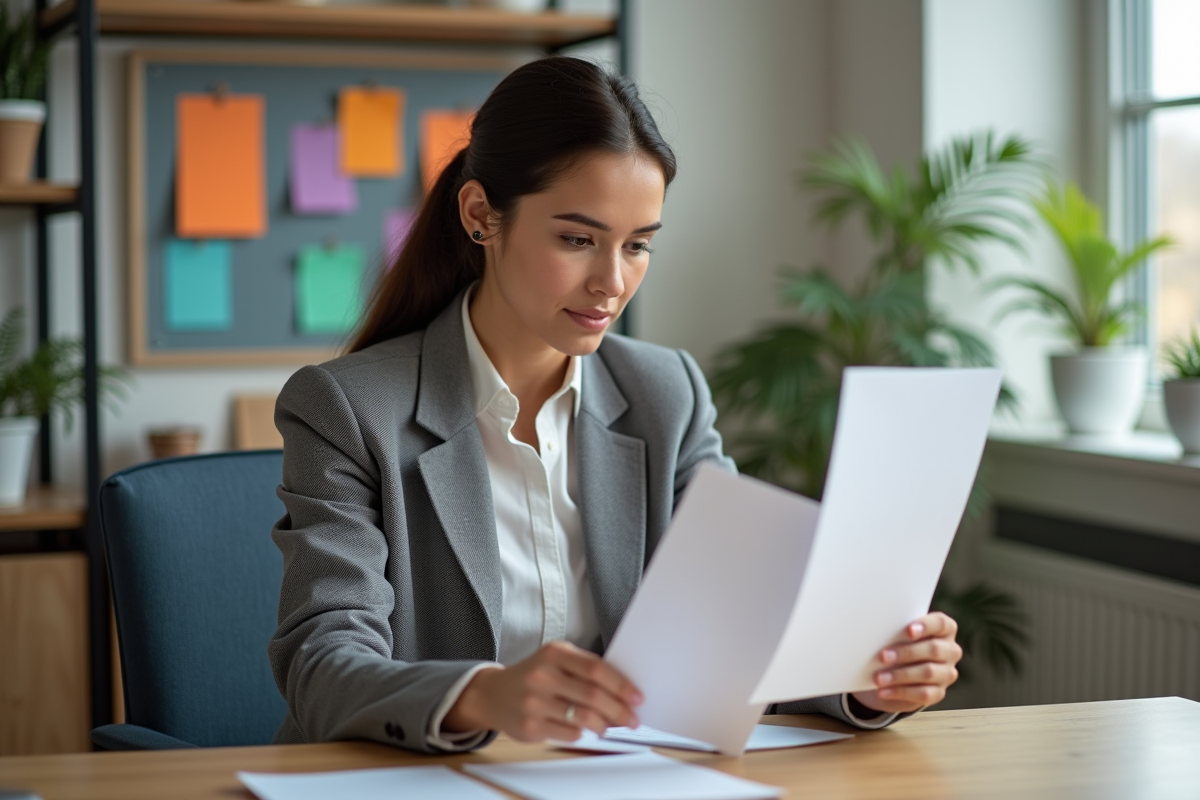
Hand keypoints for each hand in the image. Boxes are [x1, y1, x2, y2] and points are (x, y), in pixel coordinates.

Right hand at [442, 641, 642, 741]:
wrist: (493, 694)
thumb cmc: (533, 675)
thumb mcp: (555, 660)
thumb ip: (584, 669)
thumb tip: (623, 691)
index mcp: (554, 653)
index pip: (596, 668)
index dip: (621, 684)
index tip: (637, 697)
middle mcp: (542, 675)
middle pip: (593, 695)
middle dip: (619, 709)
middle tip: (632, 718)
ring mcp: (534, 701)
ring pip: (583, 717)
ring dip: (605, 725)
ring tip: (611, 726)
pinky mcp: (530, 725)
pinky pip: (569, 732)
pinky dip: (584, 733)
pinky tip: (586, 730)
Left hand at [852, 611, 961, 713]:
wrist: (894, 672)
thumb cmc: (896, 644)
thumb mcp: (896, 635)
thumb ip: (895, 630)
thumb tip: (875, 628)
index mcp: (944, 629)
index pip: (941, 624)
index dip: (926, 626)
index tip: (908, 630)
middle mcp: (950, 650)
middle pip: (934, 649)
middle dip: (906, 652)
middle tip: (883, 656)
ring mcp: (946, 673)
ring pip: (928, 673)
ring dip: (900, 675)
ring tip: (879, 678)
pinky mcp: (939, 692)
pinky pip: (923, 694)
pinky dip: (901, 692)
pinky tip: (884, 691)